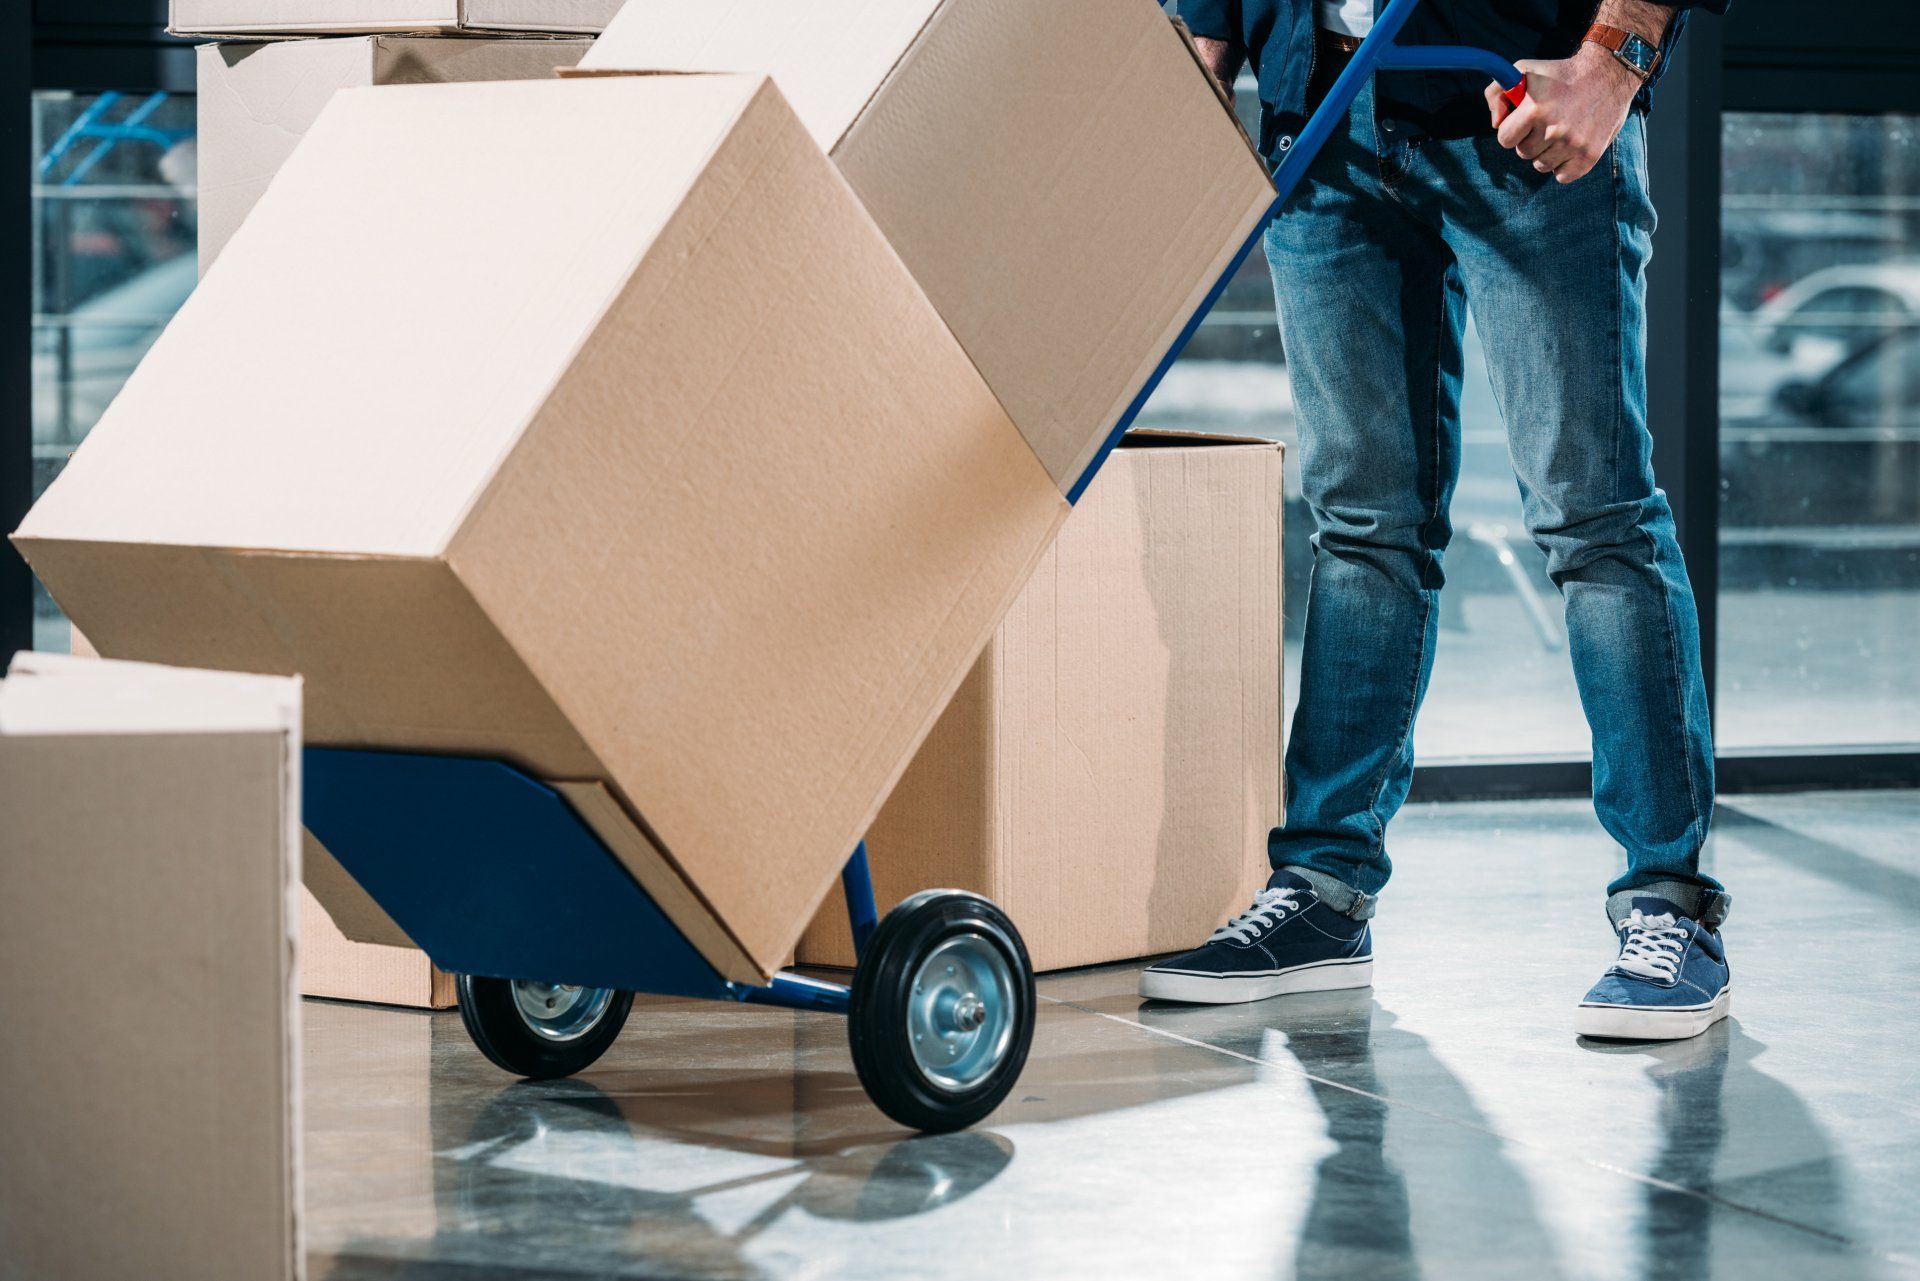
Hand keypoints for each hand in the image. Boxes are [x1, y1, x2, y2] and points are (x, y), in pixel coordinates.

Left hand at [1483, 42, 1639, 183]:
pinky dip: (1564, 165)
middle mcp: (1554, 129)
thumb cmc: (1560, 73)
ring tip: (1561, 130)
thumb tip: (1495, 124)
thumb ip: (1497, 93)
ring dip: (1547, 152)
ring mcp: (1573, 145)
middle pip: (1523, 153)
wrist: (1608, 72)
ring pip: (1541, 166)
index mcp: (1534, 109)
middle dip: (1531, 139)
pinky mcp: (1589, 156)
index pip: (1505, 139)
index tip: (1524, 121)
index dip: (1512, 130)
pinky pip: (1562, 177)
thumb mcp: (1524, 71)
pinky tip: (1571, 145)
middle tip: (1547, 122)